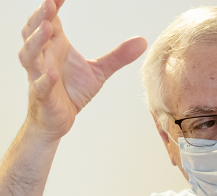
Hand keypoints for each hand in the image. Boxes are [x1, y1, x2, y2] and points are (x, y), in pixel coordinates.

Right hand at [19, 0, 146, 139]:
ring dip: (36, 41)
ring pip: (29, 54)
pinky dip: (44, 80)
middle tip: (49, 3)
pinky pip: (40, 86)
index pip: (50, 20)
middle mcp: (44, 57)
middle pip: (33, 32)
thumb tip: (143, 41)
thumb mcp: (99, 72)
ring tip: (48, 29)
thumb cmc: (72, 91)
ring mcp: (39, 75)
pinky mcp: (42, 96)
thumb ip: (118, 56)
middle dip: (40, 18)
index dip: (53, 7)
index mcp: (56, 46)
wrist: (58, 119)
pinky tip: (52, 73)